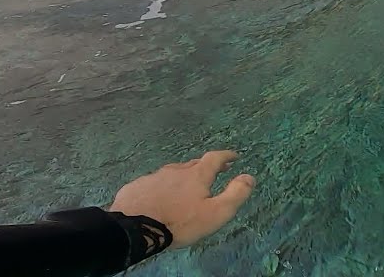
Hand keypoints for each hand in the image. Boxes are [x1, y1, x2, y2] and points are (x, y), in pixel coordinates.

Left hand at [109, 150, 255, 247]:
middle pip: (193, 164)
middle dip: (205, 166)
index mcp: (196, 175)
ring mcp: (154, 177)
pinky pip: (153, 183)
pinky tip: (158, 197)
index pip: (215, 158)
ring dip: (182, 176)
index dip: (226, 156)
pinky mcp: (136, 187)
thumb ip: (235, 194)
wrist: (134, 228)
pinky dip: (161, 187)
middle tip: (212, 172)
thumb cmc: (180, 222)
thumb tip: (249, 176)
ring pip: (172, 173)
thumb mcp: (216, 213)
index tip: (234, 156)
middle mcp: (176, 170)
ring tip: (185, 186)